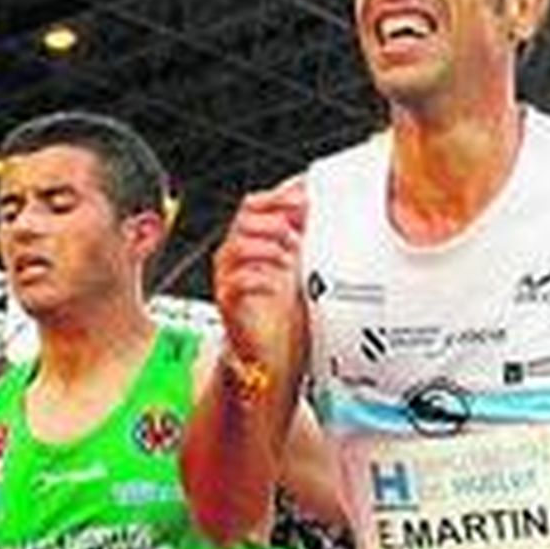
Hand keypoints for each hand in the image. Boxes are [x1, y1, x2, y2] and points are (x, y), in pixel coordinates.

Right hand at [213, 181, 306, 367]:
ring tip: (289, 259)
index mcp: (252, 239)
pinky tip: (276, 284)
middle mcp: (236, 254)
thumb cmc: (284, 308)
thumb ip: (305, 235)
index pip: (254, 204)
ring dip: (268, 248)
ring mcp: (228, 277)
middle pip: (244, 220)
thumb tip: (321, 205)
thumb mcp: (301, 265)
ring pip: (236, 247)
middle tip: (296, 234)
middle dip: (274, 222)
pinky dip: (258, 279)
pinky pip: (236, 283)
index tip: (302, 200)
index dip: (276, 198)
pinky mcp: (228, 302)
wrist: (274, 351)